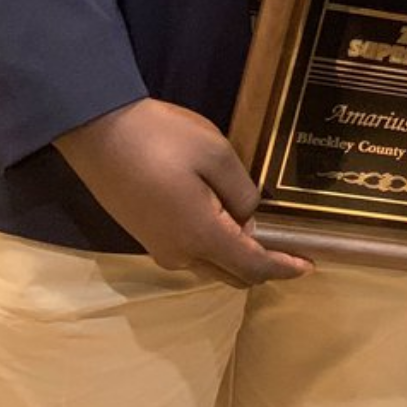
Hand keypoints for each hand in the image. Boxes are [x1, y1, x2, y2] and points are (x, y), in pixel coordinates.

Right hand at [55, 99, 312, 287]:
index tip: (309, 266)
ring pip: (211, 265)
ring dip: (238, 255)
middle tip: (291, 246)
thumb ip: (242, 191)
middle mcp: (180, 254)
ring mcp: (159, 248)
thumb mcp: (216, 154)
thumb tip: (249, 218)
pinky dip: (216, 246)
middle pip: (232, 275)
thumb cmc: (161, 138)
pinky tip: (226, 219)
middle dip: (264, 266)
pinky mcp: (147, 236)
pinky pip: (192, 253)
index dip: (283, 269)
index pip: (252, 268)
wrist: (97, 131)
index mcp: (201, 236)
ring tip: (260, 228)